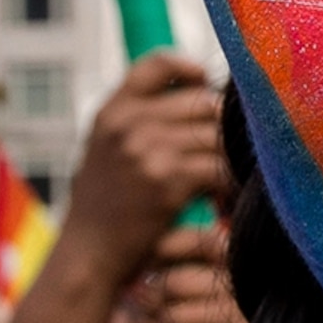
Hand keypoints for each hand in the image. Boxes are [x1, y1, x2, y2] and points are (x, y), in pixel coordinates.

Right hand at [60, 55, 223, 276]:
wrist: (87, 256)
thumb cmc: (101, 209)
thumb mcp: (104, 153)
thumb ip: (136, 123)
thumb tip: (194, 92)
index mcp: (112, 112)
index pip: (156, 65)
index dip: (189, 69)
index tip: (206, 83)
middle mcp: (129, 123)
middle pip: (202, 101)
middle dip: (225, 126)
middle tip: (235, 149)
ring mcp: (149, 148)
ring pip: (217, 135)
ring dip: (233, 157)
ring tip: (234, 177)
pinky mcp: (169, 179)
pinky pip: (219, 168)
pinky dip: (230, 184)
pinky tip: (227, 198)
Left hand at [145, 226, 244, 322]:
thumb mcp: (230, 307)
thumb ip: (194, 286)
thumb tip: (139, 285)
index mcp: (250, 264)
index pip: (200, 240)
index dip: (166, 249)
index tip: (148, 268)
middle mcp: (247, 283)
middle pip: (174, 283)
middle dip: (151, 305)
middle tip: (147, 321)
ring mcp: (241, 313)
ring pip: (171, 317)